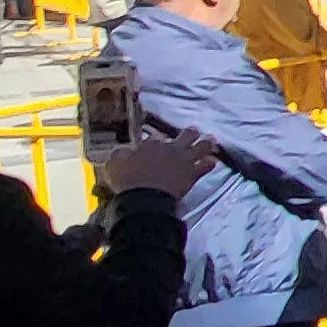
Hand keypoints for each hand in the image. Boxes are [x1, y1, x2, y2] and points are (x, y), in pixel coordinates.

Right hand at [100, 128, 218, 199]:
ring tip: (211, 140)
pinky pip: (205, 166)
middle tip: (194, 130)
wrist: (143, 196)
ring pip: (199, 147)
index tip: (159, 142)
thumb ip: (119, 155)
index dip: (158, 141)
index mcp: (150, 145)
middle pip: (184, 136)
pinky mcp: (191, 174)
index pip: (156, 139)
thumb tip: (121, 151)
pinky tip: (213, 162)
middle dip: (189, 133)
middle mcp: (169, 148)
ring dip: (206, 143)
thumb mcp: (114, 164)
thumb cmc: (126, 181)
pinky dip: (209, 164)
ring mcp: (183, 160)